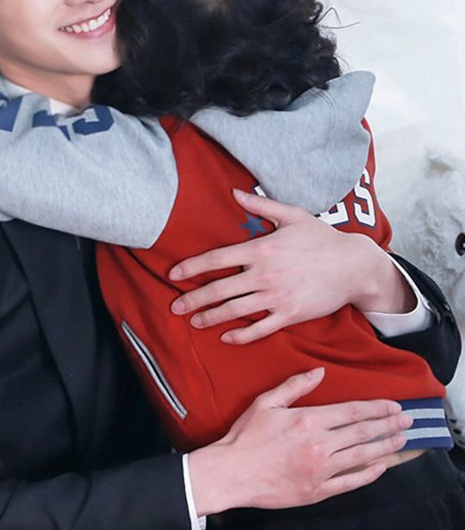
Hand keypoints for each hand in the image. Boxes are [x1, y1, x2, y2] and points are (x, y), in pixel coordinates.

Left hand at [169, 189, 413, 343]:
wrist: (353, 266)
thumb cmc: (322, 238)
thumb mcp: (292, 215)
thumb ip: (261, 206)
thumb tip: (234, 192)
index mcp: (261, 249)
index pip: (217, 259)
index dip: (192, 267)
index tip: (174, 274)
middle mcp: (265, 274)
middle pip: (219, 289)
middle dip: (193, 299)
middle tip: (175, 306)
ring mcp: (277, 296)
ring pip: (235, 311)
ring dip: (210, 318)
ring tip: (194, 322)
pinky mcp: (289, 314)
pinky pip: (259, 329)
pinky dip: (240, 335)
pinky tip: (226, 337)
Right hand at [187, 368, 411, 514]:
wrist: (231, 473)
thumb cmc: (245, 437)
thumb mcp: (266, 403)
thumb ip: (294, 386)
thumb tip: (318, 372)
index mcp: (308, 420)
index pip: (352, 411)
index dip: (376, 408)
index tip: (393, 405)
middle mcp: (319, 444)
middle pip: (363, 432)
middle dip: (388, 425)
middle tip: (408, 420)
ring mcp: (320, 470)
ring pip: (362, 456)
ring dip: (385, 447)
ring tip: (402, 440)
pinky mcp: (317, 490)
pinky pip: (350, 482)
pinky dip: (368, 475)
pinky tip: (380, 468)